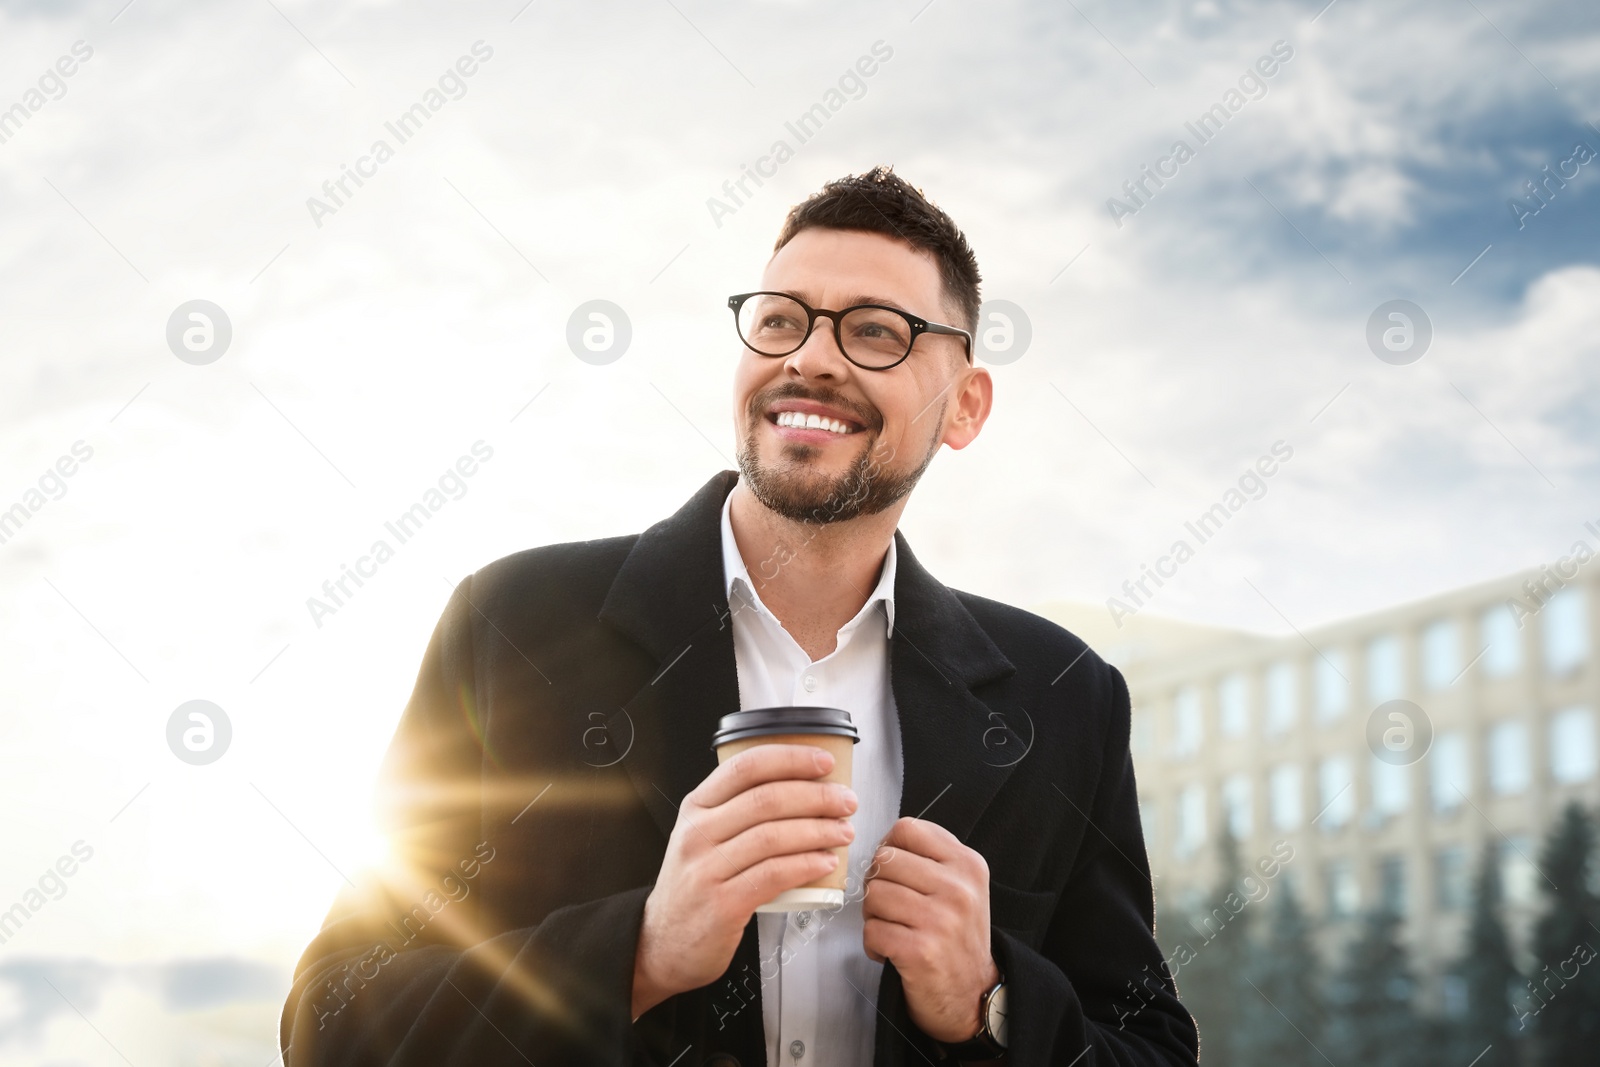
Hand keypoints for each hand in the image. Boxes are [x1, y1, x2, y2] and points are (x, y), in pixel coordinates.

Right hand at [632, 744, 857, 1018]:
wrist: (663, 942)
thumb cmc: (695, 885)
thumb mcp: (704, 836)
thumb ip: (739, 811)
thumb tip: (804, 789)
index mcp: (697, 807)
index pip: (746, 767)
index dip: (790, 759)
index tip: (824, 762)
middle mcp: (698, 833)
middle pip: (767, 800)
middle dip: (817, 797)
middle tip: (846, 801)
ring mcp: (707, 869)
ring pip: (773, 836)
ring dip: (818, 831)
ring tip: (844, 831)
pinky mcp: (722, 904)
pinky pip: (773, 875)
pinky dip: (806, 865)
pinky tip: (826, 862)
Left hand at [862, 817, 999, 1043]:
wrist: (972, 994)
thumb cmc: (957, 937)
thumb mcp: (962, 886)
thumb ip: (930, 859)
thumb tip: (883, 845)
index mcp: (967, 864)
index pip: (908, 829)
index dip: (888, 846)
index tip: (892, 869)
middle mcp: (958, 888)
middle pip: (884, 861)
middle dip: (877, 884)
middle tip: (890, 907)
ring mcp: (940, 920)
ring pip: (873, 894)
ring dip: (873, 916)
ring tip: (893, 928)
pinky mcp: (920, 950)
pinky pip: (872, 931)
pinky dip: (873, 944)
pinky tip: (891, 951)